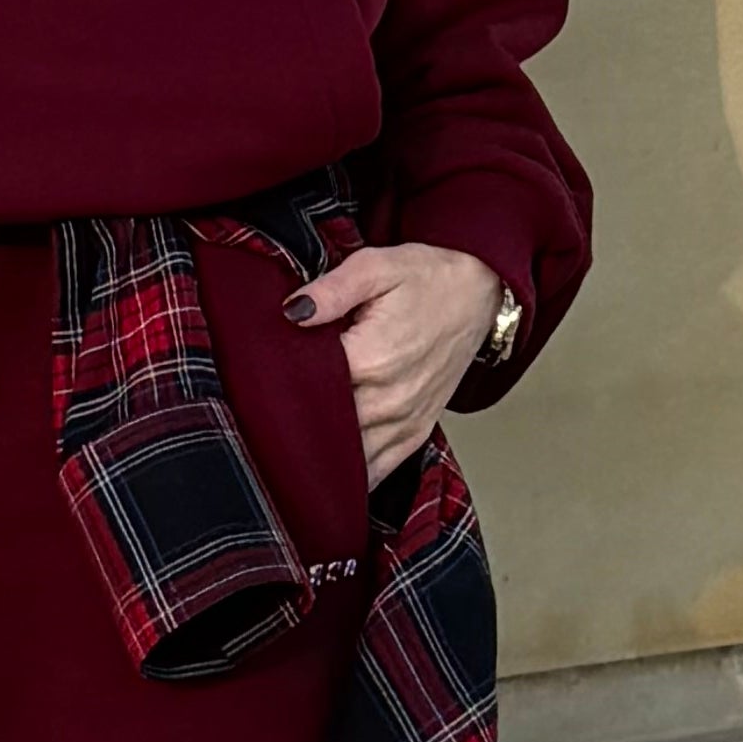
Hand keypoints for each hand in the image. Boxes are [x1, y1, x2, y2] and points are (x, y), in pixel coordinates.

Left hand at [281, 237, 508, 475]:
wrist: (480, 294)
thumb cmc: (429, 279)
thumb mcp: (377, 266)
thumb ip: (331, 290)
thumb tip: (292, 312)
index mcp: (372, 359)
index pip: (306, 386)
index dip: (279, 382)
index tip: (261, 375)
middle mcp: (388, 399)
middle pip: (321, 428)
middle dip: (292, 423)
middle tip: (265, 413)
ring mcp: (404, 421)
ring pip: (348, 458)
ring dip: (318, 455)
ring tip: (289, 446)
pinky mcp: (415, 433)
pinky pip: (377, 470)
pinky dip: (352, 475)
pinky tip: (327, 473)